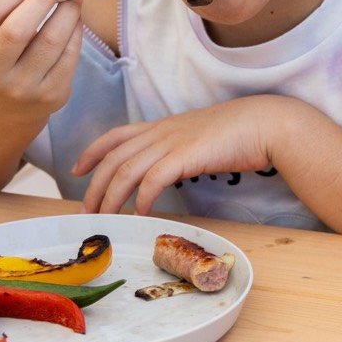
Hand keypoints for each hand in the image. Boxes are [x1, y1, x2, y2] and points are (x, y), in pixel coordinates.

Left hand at [73, 95, 297, 214]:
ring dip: (111, 197)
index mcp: (162, 126)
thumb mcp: (199, 137)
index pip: (116, 135)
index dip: (92, 152)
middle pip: (114, 158)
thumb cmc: (239, 133)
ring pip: (127, 169)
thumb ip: (179, 149)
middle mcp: (161, 132)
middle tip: (85, 211)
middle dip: (94, 186)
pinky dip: (142, 197)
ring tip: (105, 218)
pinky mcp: (187, 156)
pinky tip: (140, 213)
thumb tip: (170, 170)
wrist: (265, 123)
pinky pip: (154, 178)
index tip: (76, 170)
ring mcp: (173, 142)